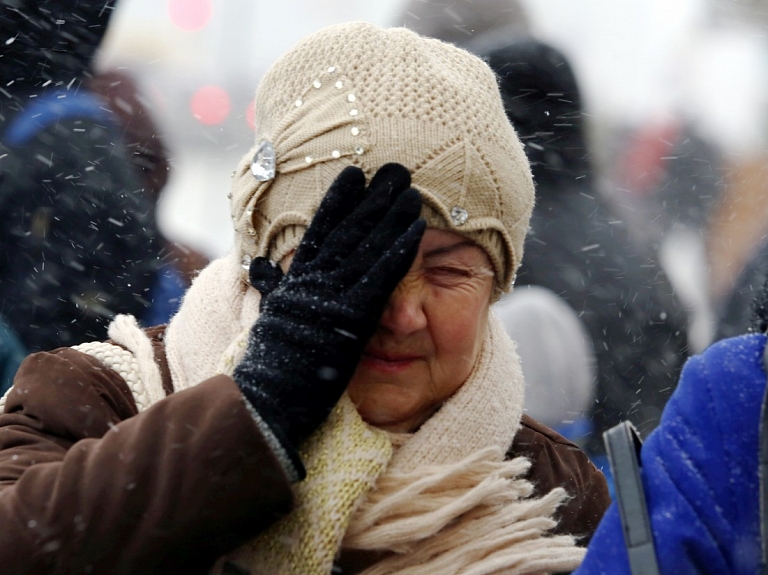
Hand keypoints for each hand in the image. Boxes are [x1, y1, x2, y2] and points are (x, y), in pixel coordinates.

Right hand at [234, 163, 424, 476]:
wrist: (264, 400)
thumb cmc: (269, 366)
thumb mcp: (269, 319)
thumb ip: (272, 289)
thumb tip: (261, 265)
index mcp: (296, 281)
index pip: (319, 232)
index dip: (337, 202)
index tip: (353, 176)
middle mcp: (313, 281)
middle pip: (348, 230)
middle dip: (372, 198)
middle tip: (395, 170)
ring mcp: (331, 297)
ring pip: (365, 247)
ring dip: (390, 216)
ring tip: (410, 190)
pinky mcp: (350, 319)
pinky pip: (379, 279)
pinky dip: (397, 252)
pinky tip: (415, 230)